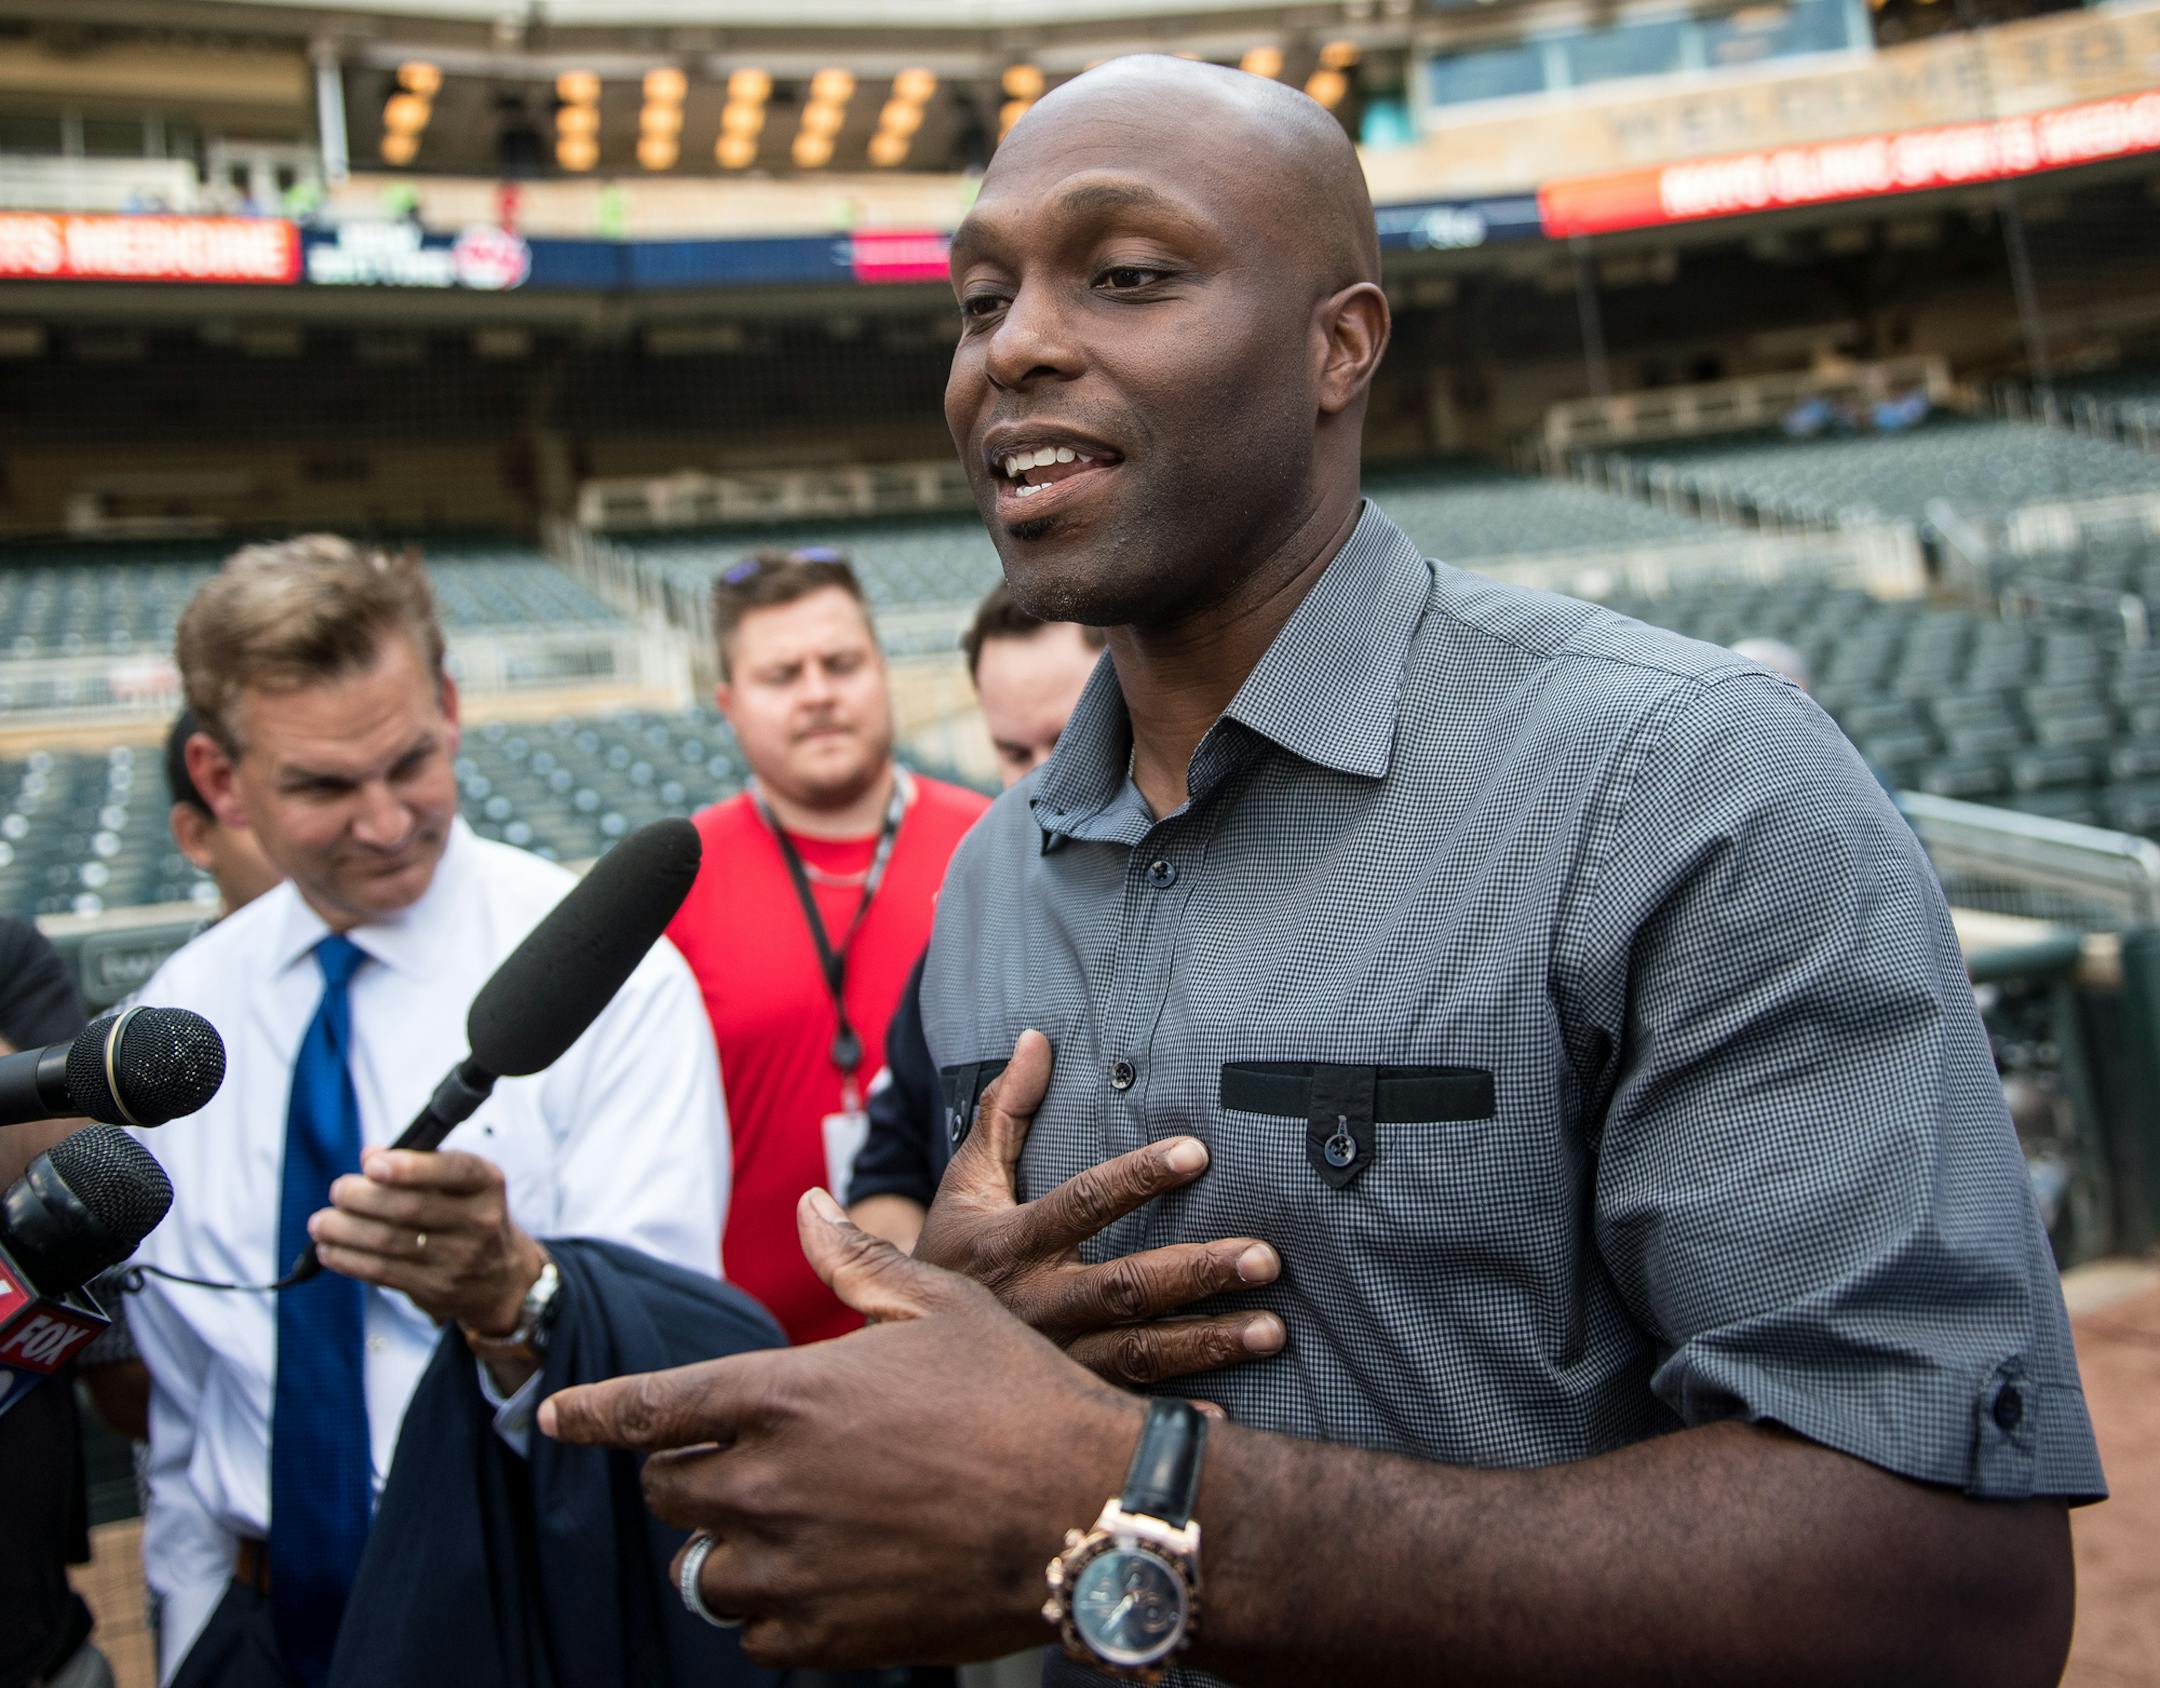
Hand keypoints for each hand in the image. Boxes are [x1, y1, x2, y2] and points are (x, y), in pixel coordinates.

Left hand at [309, 1148, 543, 1333]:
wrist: (498, 1277)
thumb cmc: (466, 1214)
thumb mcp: (459, 1183)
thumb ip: (418, 1163)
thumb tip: (371, 1154)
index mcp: (486, 1184)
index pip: (454, 1170)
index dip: (411, 1167)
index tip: (372, 1165)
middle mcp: (479, 1221)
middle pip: (411, 1208)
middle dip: (363, 1198)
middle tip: (338, 1190)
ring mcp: (458, 1259)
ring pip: (390, 1242)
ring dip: (345, 1230)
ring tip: (320, 1222)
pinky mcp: (434, 1288)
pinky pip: (382, 1272)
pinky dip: (348, 1259)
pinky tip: (330, 1248)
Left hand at [541, 1189, 1144, 1668]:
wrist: (1086, 1511)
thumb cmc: (1018, 1396)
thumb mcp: (942, 1306)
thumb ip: (856, 1263)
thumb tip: (808, 1207)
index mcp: (785, 1395)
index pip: (650, 1409)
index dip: (593, 1413)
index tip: (555, 1418)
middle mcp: (770, 1485)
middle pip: (670, 1493)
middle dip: (687, 1474)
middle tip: (741, 1462)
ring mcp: (794, 1569)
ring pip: (704, 1572)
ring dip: (727, 1549)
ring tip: (784, 1529)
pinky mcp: (827, 1635)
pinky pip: (753, 1635)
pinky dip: (769, 1611)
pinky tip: (819, 1580)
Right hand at [914, 1029, 1283, 1385]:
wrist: (898, 1351)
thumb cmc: (950, 1253)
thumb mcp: (964, 1181)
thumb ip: (1002, 1111)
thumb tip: (1035, 1039)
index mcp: (1011, 1242)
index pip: (1084, 1201)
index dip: (1139, 1177)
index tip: (1199, 1153)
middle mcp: (1035, 1304)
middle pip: (1126, 1286)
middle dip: (1197, 1271)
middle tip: (1264, 1257)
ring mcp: (1052, 1359)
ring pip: (1139, 1353)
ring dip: (1208, 1342)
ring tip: (1273, 1330)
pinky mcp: (1061, 1401)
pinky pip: (1123, 1410)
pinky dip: (1171, 1416)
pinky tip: (1226, 1416)